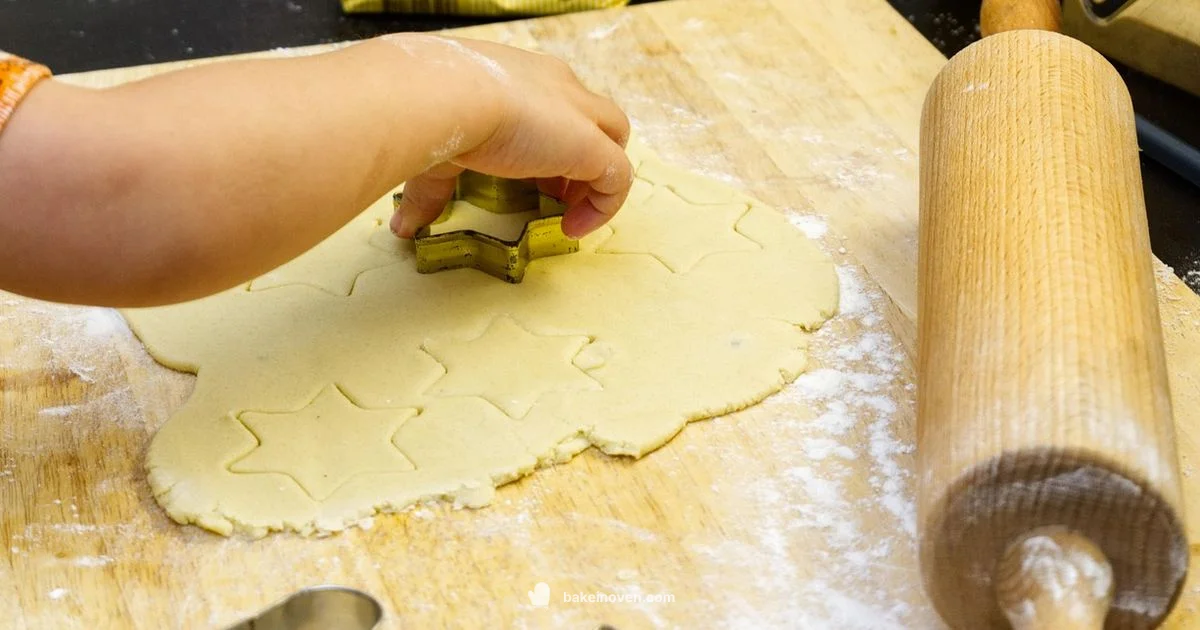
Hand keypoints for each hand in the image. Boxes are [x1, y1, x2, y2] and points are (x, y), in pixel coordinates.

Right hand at [385, 34, 631, 239]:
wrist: (444, 94)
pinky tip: (571, 228)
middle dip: (578, 156)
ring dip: (593, 180)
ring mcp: (579, 115)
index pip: (554, 103)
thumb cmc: (430, 108)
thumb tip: (402, 225)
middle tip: (549, 192)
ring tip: (565, 213)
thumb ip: (429, 188)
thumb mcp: (435, 148)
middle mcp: (558, 86)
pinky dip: (602, 206)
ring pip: (613, 142)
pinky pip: (618, 178)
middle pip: (593, 119)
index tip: (526, 176)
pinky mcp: (591, 146)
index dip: (548, 140)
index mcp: (523, 76)